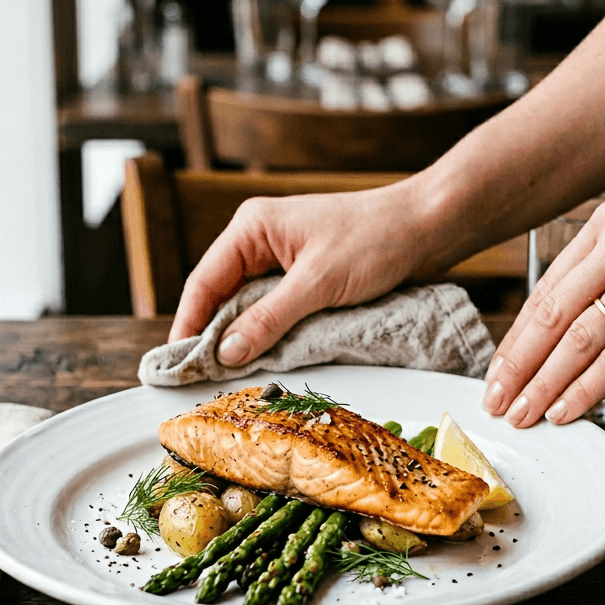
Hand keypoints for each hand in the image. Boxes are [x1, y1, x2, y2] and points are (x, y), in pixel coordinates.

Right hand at [168, 181, 432, 364]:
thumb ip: (269, 319)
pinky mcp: (301, 273)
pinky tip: (261, 355)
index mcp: (252, 227)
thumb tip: (226, 354)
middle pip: (219, 295)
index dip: (188, 326)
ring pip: (245, 304)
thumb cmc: (375, 240)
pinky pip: (270, 307)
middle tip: (198, 378)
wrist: (427, 226)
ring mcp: (280, 256)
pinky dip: (264, 331)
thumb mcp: (317, 285)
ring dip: (239, 336)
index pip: (203, 282)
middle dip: (211, 335)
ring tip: (226, 374)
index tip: (177, 365)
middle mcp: (259, 239)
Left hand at [483, 185, 604, 426]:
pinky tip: (563, 411)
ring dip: (542, 386)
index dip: (515, 339)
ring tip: (521, 415)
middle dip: (515, 368)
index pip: (544, 291)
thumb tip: (567, 320)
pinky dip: (584, 390)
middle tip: (494, 402)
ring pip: (575, 342)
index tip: (496, 371)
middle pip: (548, 318)